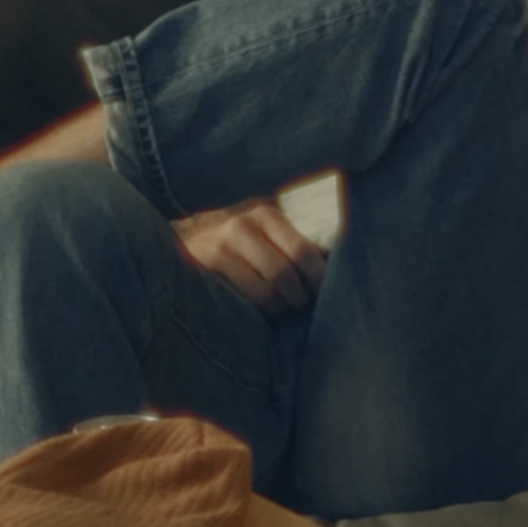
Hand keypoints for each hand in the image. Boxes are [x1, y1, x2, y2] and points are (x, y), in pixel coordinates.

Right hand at [176, 195, 328, 313]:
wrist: (186, 253)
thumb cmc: (239, 252)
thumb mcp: (266, 240)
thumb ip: (295, 247)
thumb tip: (341, 268)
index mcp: (266, 215)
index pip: (304, 251)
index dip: (319, 277)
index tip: (327, 293)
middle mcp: (243, 225)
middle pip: (286, 272)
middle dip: (300, 296)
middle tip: (302, 305)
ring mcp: (221, 245)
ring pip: (267, 289)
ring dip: (280, 307)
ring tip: (282, 309)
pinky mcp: (205, 266)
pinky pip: (245, 299)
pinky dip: (259, 312)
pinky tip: (259, 312)